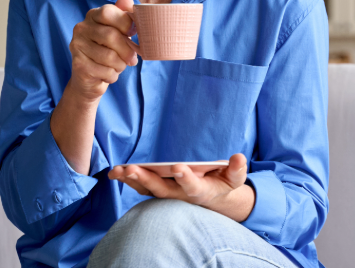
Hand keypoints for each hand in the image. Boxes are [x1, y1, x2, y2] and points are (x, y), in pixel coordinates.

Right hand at [67, 0, 137, 102]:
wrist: (89, 78)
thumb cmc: (109, 50)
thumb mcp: (119, 32)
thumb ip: (124, 15)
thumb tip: (127, 1)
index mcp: (92, 15)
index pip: (108, 12)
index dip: (125, 23)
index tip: (133, 34)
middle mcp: (81, 28)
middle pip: (111, 36)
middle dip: (127, 51)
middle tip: (132, 59)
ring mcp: (77, 46)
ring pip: (110, 56)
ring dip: (120, 65)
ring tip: (118, 66)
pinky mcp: (78, 65)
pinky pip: (105, 71)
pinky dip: (113, 75)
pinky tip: (108, 73)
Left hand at [109, 154, 251, 218]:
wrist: (212, 197)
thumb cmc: (222, 183)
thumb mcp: (234, 178)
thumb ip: (237, 169)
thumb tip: (238, 158)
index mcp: (200, 190)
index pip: (192, 186)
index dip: (186, 178)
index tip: (178, 167)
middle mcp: (180, 195)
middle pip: (162, 190)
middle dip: (147, 179)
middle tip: (133, 169)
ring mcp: (167, 193)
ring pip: (147, 189)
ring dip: (132, 180)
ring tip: (118, 170)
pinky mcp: (157, 189)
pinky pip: (140, 187)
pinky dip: (127, 180)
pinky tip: (115, 172)